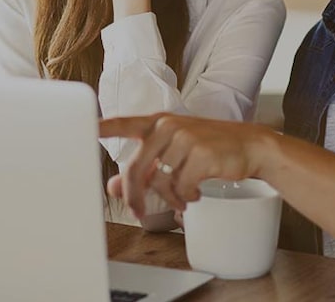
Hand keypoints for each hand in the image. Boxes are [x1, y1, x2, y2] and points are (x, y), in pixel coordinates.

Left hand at [99, 113, 274, 219]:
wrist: (250, 145)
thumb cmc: (209, 147)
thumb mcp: (173, 154)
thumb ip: (142, 169)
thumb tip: (111, 187)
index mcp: (157, 123)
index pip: (123, 123)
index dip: (103, 127)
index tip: (84, 128)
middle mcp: (167, 127)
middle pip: (135, 169)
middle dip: (135, 197)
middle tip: (138, 211)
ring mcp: (184, 138)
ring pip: (160, 182)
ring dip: (170, 197)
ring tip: (183, 197)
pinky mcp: (200, 154)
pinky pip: (181, 187)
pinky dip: (186, 197)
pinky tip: (196, 192)